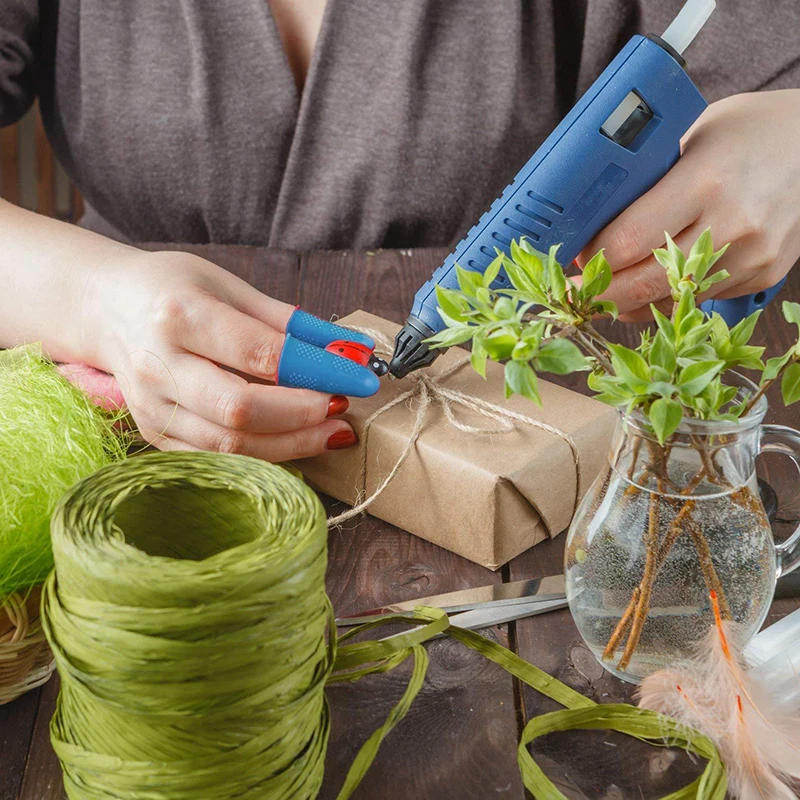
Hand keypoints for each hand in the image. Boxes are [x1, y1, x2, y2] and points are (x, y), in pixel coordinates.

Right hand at [80, 249, 357, 459]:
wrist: (105, 309)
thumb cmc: (173, 290)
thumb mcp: (229, 286)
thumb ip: (289, 322)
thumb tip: (351, 348)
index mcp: (180, 316)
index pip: (261, 354)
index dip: (319, 370)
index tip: (362, 377)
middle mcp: (159, 366)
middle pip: (242, 409)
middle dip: (305, 414)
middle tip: (344, 405)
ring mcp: (152, 408)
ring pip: (231, 445)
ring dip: (293, 443)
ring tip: (333, 428)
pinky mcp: (153, 435)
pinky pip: (217, 458)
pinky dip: (265, 453)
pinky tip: (297, 440)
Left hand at [576, 90, 799, 320]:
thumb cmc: (753, 131)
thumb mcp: (694, 136)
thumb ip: (648, 178)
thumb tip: (593, 218)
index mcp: (705, 180)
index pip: (627, 240)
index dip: (592, 258)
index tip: (574, 259)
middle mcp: (731, 224)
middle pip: (643, 284)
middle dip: (600, 294)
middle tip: (575, 292)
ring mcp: (751, 256)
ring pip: (669, 301)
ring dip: (629, 302)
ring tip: (605, 293)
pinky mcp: (763, 275)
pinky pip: (699, 300)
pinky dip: (667, 298)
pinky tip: (649, 287)